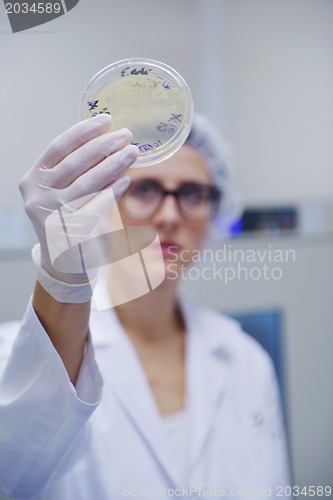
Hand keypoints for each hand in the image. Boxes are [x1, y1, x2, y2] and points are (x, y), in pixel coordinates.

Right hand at [19, 115, 137, 286]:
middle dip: (104, 146)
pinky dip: (112, 191)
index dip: (83, 132)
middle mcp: (37, 195)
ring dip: (113, 165)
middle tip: (127, 136)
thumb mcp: (64, 190)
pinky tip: (125, 180)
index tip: (106, 121)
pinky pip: (95, 206)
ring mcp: (51, 215)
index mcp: (33, 179)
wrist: (63, 261)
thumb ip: (77, 169)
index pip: (58, 147)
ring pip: (87, 183)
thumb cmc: (67, 218)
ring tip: (132, 153)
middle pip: (75, 163)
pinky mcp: (68, 232)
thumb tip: (108, 140)